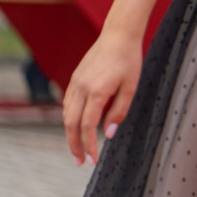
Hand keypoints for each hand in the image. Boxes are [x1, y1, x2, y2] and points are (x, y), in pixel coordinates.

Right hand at [63, 30, 140, 164]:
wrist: (119, 35)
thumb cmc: (129, 60)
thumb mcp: (131, 87)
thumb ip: (119, 111)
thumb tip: (109, 134)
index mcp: (97, 91)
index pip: (87, 126)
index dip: (89, 145)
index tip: (92, 160)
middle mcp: (81, 88)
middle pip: (71, 124)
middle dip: (74, 145)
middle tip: (81, 162)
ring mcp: (75, 83)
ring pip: (66, 115)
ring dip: (70, 134)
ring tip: (78, 148)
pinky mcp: (74, 79)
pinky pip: (68, 103)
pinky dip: (70, 118)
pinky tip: (76, 126)